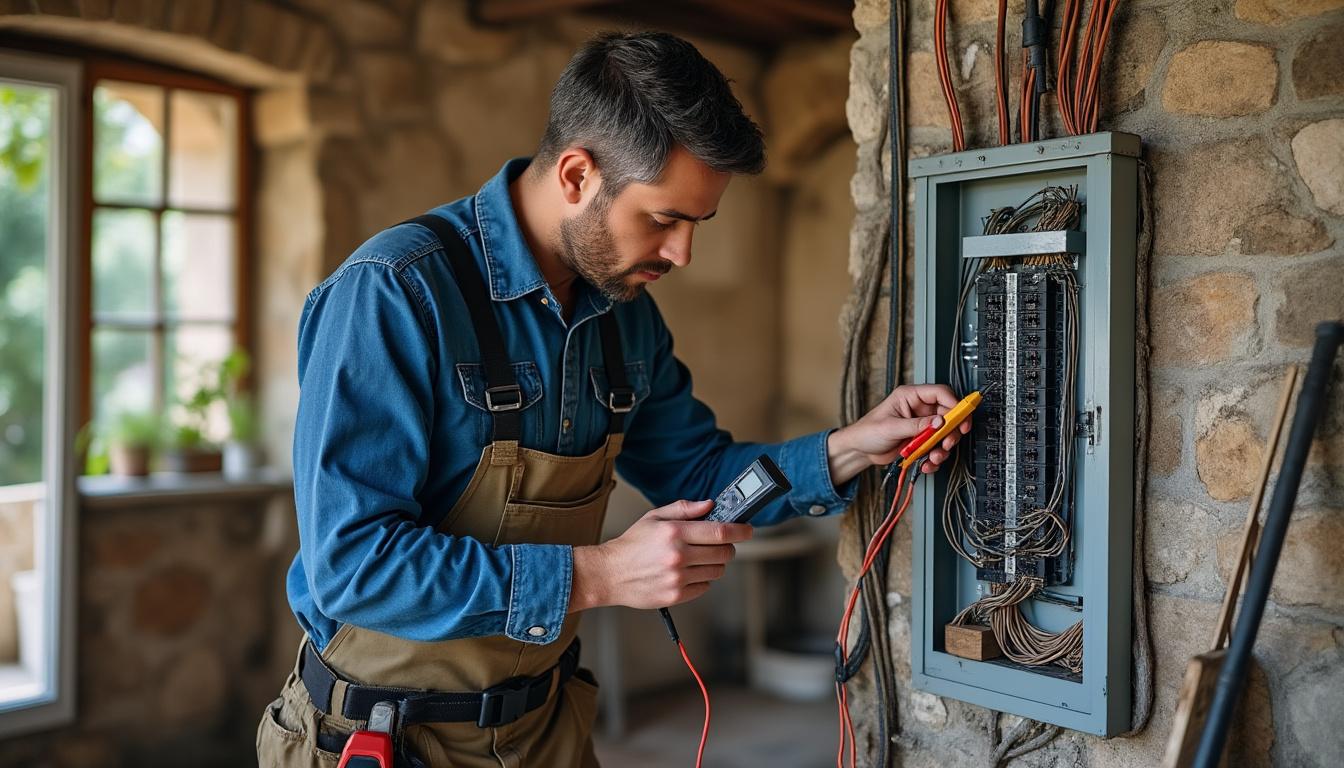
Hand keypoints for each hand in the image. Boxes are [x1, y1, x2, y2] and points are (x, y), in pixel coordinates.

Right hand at [569, 499, 752, 611]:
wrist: (610, 574)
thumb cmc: (632, 545)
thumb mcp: (655, 517)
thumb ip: (684, 509)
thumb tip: (709, 505)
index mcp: (674, 533)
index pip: (720, 531)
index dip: (740, 530)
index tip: (747, 529)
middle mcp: (678, 555)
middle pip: (724, 552)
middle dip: (728, 547)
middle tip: (720, 544)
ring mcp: (678, 578)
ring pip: (717, 571)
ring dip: (714, 563)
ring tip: (697, 559)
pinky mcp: (676, 595)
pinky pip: (704, 586)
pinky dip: (701, 579)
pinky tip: (687, 573)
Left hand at [827, 384, 971, 480]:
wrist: (860, 450)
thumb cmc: (867, 431)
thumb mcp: (891, 427)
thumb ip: (917, 425)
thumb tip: (939, 422)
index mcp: (911, 396)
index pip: (940, 393)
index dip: (954, 404)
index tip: (960, 419)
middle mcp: (919, 409)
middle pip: (948, 415)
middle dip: (951, 431)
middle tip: (949, 443)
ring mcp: (922, 426)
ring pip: (945, 434)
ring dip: (943, 448)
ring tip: (933, 457)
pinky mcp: (921, 441)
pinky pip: (936, 448)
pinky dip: (934, 458)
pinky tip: (926, 464)